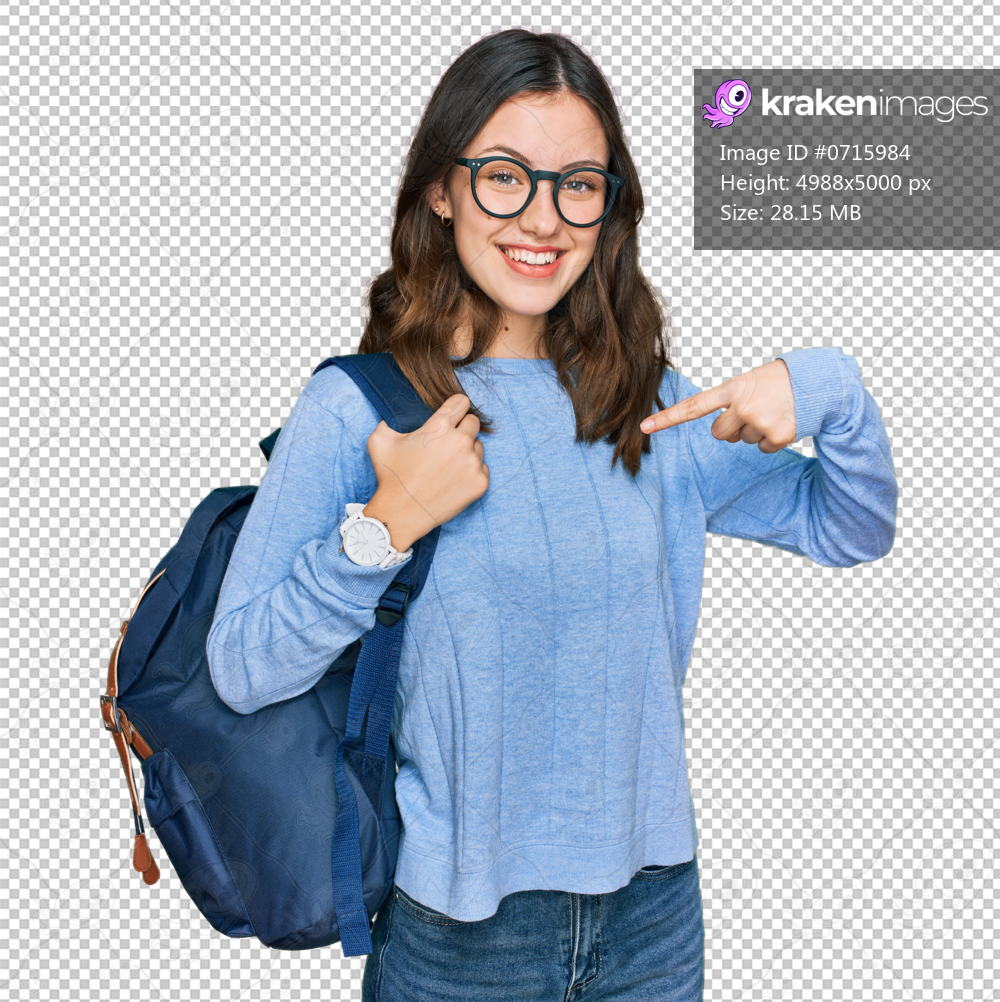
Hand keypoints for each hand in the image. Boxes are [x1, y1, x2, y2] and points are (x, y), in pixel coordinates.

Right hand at [363, 394, 488, 550]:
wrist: (402, 513)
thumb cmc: (392, 477)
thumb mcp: (379, 442)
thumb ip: (388, 423)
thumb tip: (391, 421)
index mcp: (440, 426)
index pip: (461, 402)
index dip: (455, 409)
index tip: (452, 417)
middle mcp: (460, 441)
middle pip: (473, 422)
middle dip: (462, 429)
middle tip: (448, 445)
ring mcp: (473, 462)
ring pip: (479, 446)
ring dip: (468, 452)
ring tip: (448, 466)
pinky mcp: (480, 482)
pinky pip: (483, 468)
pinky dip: (472, 472)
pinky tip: (454, 480)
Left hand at [639, 359, 796, 453]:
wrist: (816, 382)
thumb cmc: (777, 382)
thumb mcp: (748, 382)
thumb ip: (729, 402)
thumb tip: (723, 433)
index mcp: (732, 389)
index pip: (694, 406)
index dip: (668, 418)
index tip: (644, 427)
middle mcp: (742, 406)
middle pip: (719, 433)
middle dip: (733, 427)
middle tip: (754, 410)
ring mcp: (759, 422)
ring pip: (741, 441)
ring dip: (754, 431)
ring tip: (772, 411)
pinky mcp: (777, 436)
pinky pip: (762, 449)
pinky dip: (772, 440)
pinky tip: (783, 421)